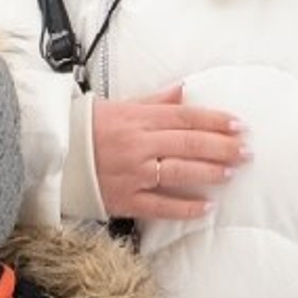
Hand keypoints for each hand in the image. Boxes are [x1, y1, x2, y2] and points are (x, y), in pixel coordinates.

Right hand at [92, 88, 246, 224]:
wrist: (50, 155)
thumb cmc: (84, 129)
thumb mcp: (119, 106)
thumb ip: (154, 100)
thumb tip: (184, 90)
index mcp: (137, 119)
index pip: (185, 117)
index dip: (214, 121)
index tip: (239, 125)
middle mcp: (138, 145)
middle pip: (189, 143)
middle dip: (222, 146)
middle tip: (247, 150)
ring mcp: (132, 173)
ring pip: (180, 172)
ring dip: (210, 172)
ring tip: (232, 172)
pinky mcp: (124, 199)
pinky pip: (160, 205)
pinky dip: (185, 207)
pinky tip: (207, 207)